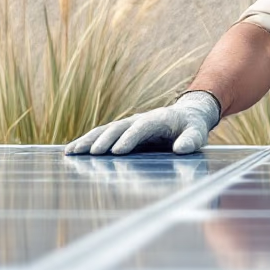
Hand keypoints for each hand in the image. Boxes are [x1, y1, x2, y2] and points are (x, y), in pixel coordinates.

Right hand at [63, 91, 221, 155]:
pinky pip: (102, 136)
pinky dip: (87, 142)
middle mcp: (139, 120)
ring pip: (104, 131)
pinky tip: (71, 151)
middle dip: (103, 141)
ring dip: (88, 141)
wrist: (186, 114)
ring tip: (72, 152)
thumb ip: (190, 140)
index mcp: (157, 119)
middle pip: (117, 128)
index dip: (129, 139)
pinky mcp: (122, 132)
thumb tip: (181, 150)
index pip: (141, 128)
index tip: (117, 152)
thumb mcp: (198, 132)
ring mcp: (128, 125)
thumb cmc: (192, 126)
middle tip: (89, 154)